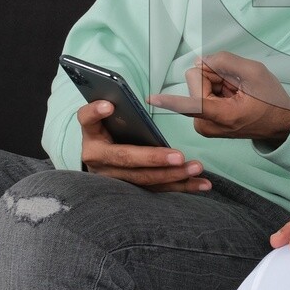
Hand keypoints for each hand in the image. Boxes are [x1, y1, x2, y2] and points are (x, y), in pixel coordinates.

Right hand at [76, 100, 210, 191]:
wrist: (102, 160)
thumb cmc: (109, 132)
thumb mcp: (106, 120)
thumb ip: (113, 109)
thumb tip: (119, 99)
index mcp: (91, 136)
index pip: (87, 120)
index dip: (95, 113)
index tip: (109, 105)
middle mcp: (97, 159)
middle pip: (125, 159)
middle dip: (153, 159)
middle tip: (179, 156)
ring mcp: (113, 178)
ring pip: (144, 179)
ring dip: (173, 176)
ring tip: (196, 168)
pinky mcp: (131, 190)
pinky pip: (158, 189)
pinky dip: (182, 186)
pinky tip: (202, 184)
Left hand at [148, 52, 289, 144]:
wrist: (280, 124)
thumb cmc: (271, 101)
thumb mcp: (255, 72)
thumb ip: (224, 62)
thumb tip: (199, 62)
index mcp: (223, 115)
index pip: (191, 104)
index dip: (170, 100)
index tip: (151, 99)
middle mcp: (208, 124)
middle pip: (196, 82)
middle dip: (214, 77)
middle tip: (237, 86)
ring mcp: (204, 125)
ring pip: (198, 86)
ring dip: (218, 84)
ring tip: (237, 94)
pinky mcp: (203, 122)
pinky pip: (201, 94)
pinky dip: (217, 90)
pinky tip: (233, 97)